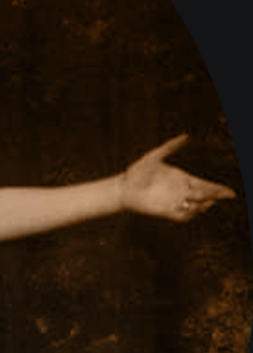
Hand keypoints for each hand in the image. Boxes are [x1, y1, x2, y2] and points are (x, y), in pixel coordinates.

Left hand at [120, 134, 236, 221]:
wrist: (123, 188)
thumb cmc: (137, 172)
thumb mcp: (154, 156)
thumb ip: (170, 146)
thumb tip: (186, 136)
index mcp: (182, 179)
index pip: (205, 185)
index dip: (218, 189)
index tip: (230, 193)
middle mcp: (181, 192)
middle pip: (205, 196)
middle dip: (215, 196)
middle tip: (223, 196)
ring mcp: (174, 202)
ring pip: (196, 207)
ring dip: (204, 205)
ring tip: (207, 201)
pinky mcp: (166, 212)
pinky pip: (183, 216)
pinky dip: (190, 213)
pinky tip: (191, 206)